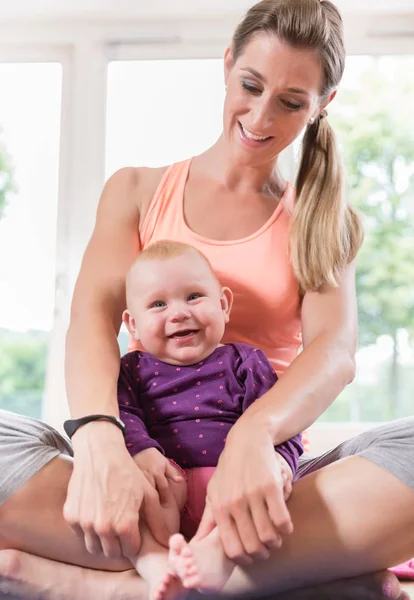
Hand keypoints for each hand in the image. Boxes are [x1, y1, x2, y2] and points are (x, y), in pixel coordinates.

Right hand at [63, 421, 168, 558]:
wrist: (100, 453)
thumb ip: (157, 520)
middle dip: (118, 544)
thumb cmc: (127, 473)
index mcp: (124, 525)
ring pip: (94, 547)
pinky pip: (80, 534)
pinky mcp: (71, 516)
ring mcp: (85, 523)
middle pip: (112, 553)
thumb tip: (167, 540)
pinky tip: (95, 514)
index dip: (134, 542)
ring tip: (108, 523)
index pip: (130, 551)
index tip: (133, 531)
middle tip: (120, 529)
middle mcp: (103, 528)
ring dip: (102, 540)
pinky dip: (87, 529)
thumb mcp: (148, 494)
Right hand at [133, 447, 183, 506]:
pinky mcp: (132, 478)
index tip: (166, 506)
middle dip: (155, 501)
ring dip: (146, 500)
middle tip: (157, 512)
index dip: (165, 498)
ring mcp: (139, 477)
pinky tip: (137, 503)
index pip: (163, 488)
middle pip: (153, 491)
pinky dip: (137, 495)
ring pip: (143, 491)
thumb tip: (180, 481)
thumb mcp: (165, 462)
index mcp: (158, 473)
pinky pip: (135, 488)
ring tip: (147, 510)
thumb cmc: (154, 457)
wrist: (139, 448)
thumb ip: (172, 473)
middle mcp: (149, 475)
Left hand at [194, 420, 292, 563]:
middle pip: (252, 547)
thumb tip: (196, 545)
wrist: (247, 440)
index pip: (232, 549)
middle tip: (266, 549)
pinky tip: (284, 524)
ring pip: (269, 537)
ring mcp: (253, 495)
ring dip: (275, 543)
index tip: (251, 557)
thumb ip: (207, 520)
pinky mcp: (271, 487)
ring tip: (276, 537)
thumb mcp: (213, 492)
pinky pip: (282, 520)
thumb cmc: (229, 469)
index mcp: (220, 507)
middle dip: (262, 554)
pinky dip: (286, 528)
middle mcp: (235, 503)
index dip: (244, 560)